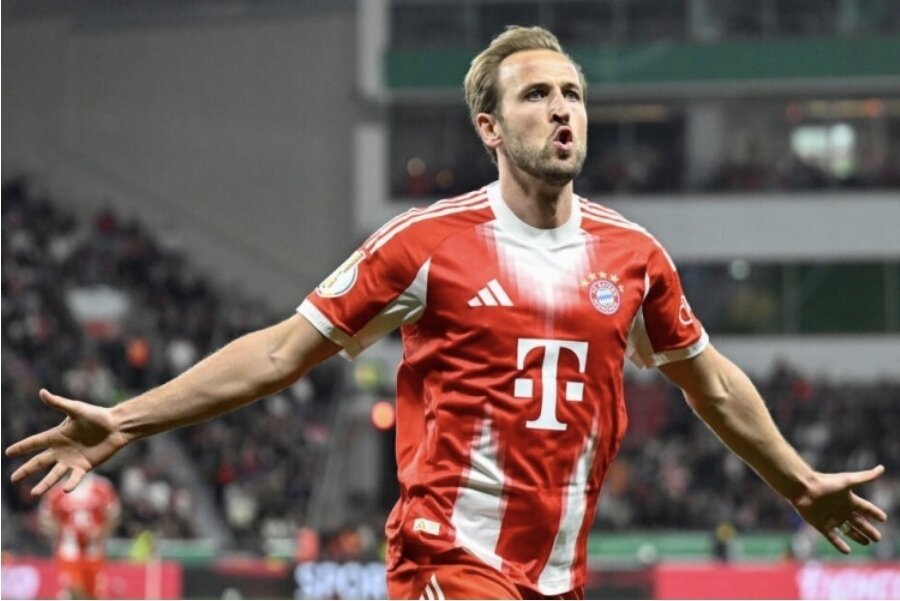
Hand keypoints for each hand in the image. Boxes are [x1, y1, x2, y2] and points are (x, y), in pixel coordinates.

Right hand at [5, 389, 128, 495]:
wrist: (117, 426)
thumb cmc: (97, 415)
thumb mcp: (76, 409)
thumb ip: (59, 404)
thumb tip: (42, 392)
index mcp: (57, 436)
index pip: (35, 442)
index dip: (22, 447)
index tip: (8, 452)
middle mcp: (62, 450)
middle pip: (40, 462)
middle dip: (26, 470)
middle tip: (13, 479)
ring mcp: (72, 460)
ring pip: (54, 474)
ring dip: (45, 484)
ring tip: (34, 494)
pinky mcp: (85, 466)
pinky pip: (75, 477)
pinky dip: (71, 483)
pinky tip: (65, 490)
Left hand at [791, 465, 887, 553]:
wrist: (802, 488)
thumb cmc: (825, 483)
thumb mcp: (848, 481)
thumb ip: (865, 477)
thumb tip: (882, 468)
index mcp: (848, 500)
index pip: (866, 508)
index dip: (874, 513)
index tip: (884, 518)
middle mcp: (841, 509)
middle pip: (859, 522)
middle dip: (868, 530)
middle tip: (878, 538)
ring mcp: (831, 518)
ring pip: (847, 530)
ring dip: (857, 537)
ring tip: (867, 543)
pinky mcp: (821, 525)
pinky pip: (832, 537)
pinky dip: (839, 544)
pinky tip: (848, 551)